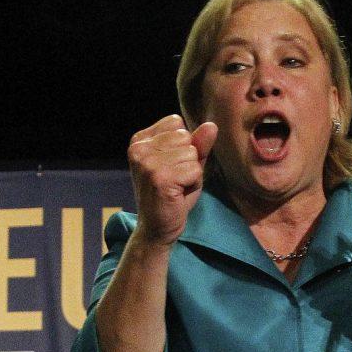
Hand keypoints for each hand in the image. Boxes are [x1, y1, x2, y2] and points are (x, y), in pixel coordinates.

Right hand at [127, 114, 217, 245]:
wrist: (157, 228)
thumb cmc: (172, 195)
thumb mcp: (185, 163)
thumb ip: (198, 143)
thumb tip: (211, 125)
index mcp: (139, 140)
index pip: (176, 123)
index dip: (182, 145)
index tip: (169, 166)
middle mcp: (139, 148)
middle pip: (185, 136)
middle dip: (188, 159)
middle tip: (174, 180)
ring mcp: (147, 163)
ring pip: (192, 153)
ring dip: (192, 172)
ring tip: (176, 187)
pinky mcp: (160, 178)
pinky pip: (195, 170)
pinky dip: (194, 183)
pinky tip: (178, 194)